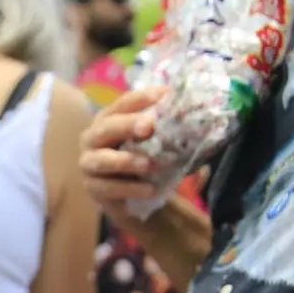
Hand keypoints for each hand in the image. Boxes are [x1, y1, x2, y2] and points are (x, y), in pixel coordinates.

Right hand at [79, 86, 169, 227]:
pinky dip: (130, 188)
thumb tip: (204, 121)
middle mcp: (93, 139)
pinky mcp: (93, 189)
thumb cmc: (144, 162)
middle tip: (149, 126)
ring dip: (125, 161)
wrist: (134, 198)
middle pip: (105, 128)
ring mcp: (89, 164)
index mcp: (109, 120)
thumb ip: (170, 132)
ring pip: (101, 160)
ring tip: (148, 165)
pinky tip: (150, 189)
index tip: (163, 94)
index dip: (140, 98)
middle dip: (127, 125)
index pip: (122, 104)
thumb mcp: (157, 144)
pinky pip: (108, 188)